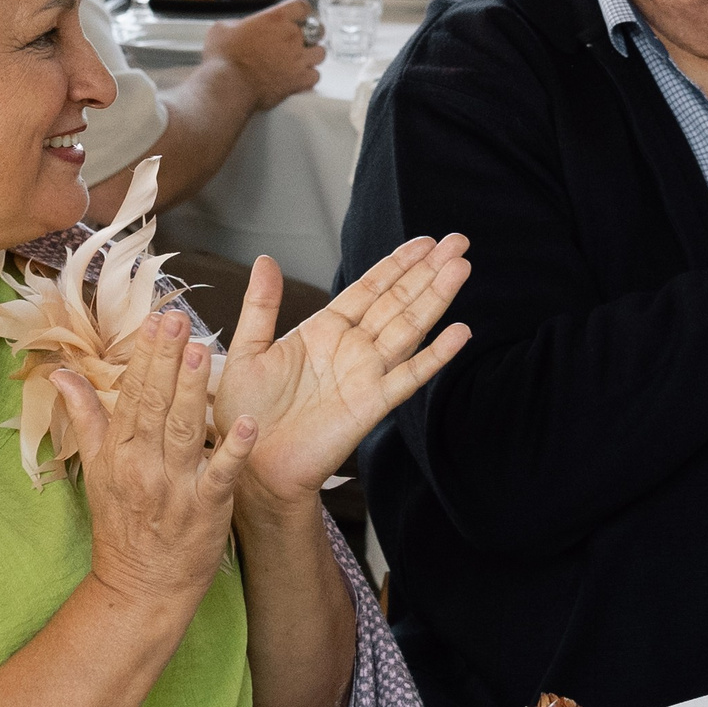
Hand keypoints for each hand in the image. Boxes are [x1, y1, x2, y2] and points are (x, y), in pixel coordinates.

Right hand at [54, 312, 255, 609]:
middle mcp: (143, 466)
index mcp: (118, 452)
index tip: (155, 321)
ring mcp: (176, 488)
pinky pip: (221, 475)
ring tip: (203, 351)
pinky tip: (247, 424)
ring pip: (185, 431)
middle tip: (177, 320)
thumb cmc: (121, 523)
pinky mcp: (207, 509)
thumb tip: (60, 372)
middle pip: (155, 406)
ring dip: (194, 392)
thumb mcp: (94, 469)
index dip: (145, 357)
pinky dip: (233, 451)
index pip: (132, 395)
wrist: (141, 587)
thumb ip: (84, 416)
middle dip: (166, 362)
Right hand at [203, 0, 325, 110]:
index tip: (298, 16)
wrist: (228, 85)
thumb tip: (239, 29)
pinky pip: (315, 76)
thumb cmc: (222, 57)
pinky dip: (309, 77)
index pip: (302, 6)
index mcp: (276, 19)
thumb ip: (238, 25)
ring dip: (312, 55)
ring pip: (320, 53)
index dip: (301, 11)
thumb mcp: (223, 28)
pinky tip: (299, 78)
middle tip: (299, 40)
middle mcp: (291, 36)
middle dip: (309, 35)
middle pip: (316, 30)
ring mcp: (298, 59)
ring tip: (301, 60)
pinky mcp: (298, 81)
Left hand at [213, 237, 472, 509]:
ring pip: (409, 327)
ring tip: (461, 268)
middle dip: (427, 271)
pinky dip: (436, 355)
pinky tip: (459, 333)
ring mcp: (366, 374)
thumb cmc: (246, 413)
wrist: (251, 465)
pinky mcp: (371, 404)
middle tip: (458, 241)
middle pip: (397, 300)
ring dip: (436, 298)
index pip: (369, 287)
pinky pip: (409, 376)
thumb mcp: (248, 350)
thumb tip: (266, 259)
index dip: (398, 263)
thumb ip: (261, 305)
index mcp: (324, 330)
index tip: (425, 241)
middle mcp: (351, 347)